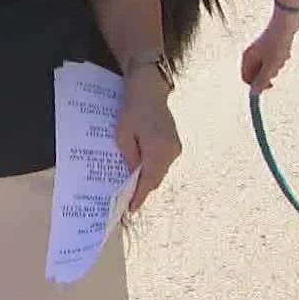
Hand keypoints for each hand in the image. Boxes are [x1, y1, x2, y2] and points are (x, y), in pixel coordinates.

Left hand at [116, 72, 180, 211]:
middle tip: (130, 201)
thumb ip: (130, 158)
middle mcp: (170, 152)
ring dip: (149, 179)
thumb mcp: (123, 135)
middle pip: (156, 178)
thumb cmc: (133, 110)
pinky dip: (154, 168)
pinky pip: (163, 162)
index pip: (148, 181)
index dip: (139, 196)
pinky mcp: (175, 143)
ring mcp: (175, 148)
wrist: (149, 90)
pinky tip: (143, 169)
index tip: (131, 209)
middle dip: (143, 189)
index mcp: (158, 151)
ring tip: (134, 187)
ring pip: (160, 171)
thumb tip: (133, 175)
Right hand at [240, 8, 298, 91]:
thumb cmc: (277, 44)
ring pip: (267, 67)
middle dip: (269, 73)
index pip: (246, 78)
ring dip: (276, 66)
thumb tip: (254, 93)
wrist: (286, 23)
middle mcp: (251, 54)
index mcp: (247, 58)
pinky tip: (285, 50)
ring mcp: (259, 50)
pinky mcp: (268, 46)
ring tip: (282, 56)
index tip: (270, 85)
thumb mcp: (270, 66)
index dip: (257, 84)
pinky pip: (273, 59)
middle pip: (257, 73)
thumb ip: (262, 80)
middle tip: (277, 66)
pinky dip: (279, 58)